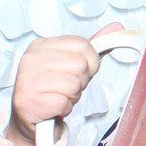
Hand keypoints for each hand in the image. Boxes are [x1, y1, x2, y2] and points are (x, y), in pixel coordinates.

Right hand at [5, 24, 124, 145]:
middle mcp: (31, 58)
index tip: (81, 72)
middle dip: (81, 81)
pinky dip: (64, 109)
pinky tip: (53, 108)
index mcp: (42, 45)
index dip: (91, 62)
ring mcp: (27, 80)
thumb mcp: (72, 64)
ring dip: (73, 96)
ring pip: (74, 84)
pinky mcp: (28, 101)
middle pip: (80, 64)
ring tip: (59, 96)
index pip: (83, 45)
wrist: (31, 118)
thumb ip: (92, 47)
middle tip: (67, 88)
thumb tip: (118, 27)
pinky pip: (64, 103)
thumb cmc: (54, 89)